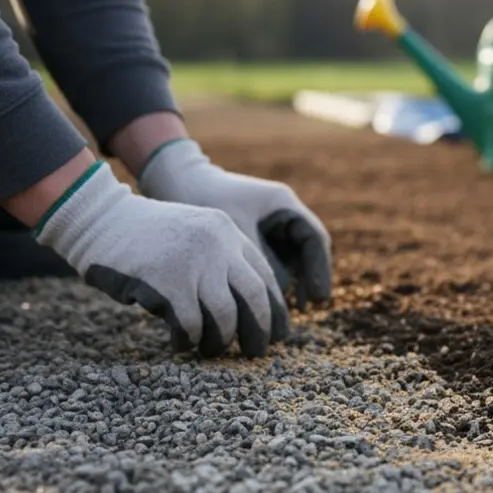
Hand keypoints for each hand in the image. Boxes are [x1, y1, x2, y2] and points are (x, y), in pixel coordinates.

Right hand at [35, 161, 289, 357]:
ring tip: (211, 350)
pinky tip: (181, 343)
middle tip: (255, 352)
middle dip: (259, 330)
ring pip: (225, 316)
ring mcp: (192, 263)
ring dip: (220, 341)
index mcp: (228, 233)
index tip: (276, 333)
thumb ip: (221, 260)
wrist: (99, 219)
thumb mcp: (194, 233)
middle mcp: (217, 246)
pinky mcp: (166, 283)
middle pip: (255, 298)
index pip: (266, 276)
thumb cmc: (146, 236)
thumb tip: (247, 309)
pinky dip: (189, 340)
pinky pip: (191, 324)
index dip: (275, 309)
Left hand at [137, 139, 332, 308]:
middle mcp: (280, 214)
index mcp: (282, 204)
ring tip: (280, 311)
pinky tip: (257, 303)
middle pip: (305, 252)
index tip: (317, 298)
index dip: (320, 270)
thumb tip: (275, 301)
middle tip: (304, 309)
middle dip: (306, 281)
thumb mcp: (234, 234)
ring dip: (285, 284)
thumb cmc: (202, 199)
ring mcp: (266, 225)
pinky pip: (266, 263)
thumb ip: (258, 265)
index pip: (314, 239)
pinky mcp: (249, 236)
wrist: (172, 181)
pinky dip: (265, 282)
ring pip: (287, 260)